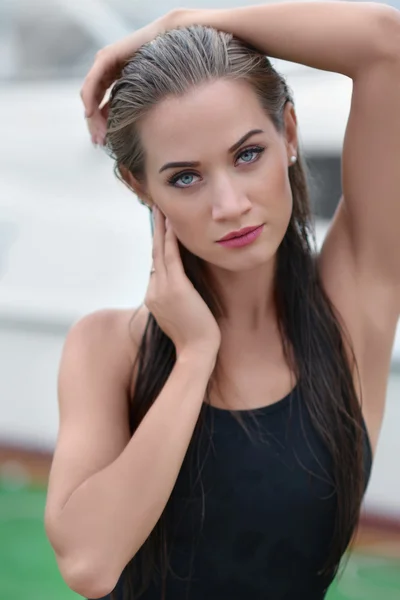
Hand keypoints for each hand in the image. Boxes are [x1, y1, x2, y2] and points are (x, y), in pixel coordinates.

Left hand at [80, 12, 176, 145]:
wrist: (167, 43)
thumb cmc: (162, 69)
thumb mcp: (143, 94)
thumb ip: (133, 106)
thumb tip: (133, 131)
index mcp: (112, 79)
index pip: (100, 106)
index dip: (100, 125)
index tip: (103, 142)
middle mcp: (104, 72)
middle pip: (92, 103)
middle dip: (95, 125)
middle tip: (99, 142)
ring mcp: (103, 64)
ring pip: (89, 95)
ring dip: (92, 117)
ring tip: (98, 133)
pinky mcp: (106, 58)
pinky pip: (93, 83)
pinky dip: (90, 99)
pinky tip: (91, 114)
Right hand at [145, 206, 220, 358]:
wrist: (196, 351)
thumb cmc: (195, 337)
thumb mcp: (181, 315)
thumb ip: (178, 299)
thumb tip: (184, 288)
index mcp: (154, 298)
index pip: (156, 266)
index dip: (158, 246)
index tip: (161, 231)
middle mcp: (153, 291)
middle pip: (154, 255)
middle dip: (156, 232)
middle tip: (156, 211)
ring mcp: (161, 290)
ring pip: (160, 253)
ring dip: (161, 230)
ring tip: (162, 211)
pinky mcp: (175, 288)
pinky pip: (171, 259)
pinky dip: (171, 241)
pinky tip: (173, 226)